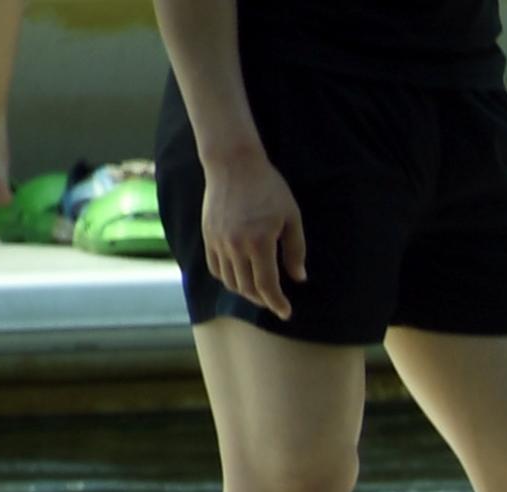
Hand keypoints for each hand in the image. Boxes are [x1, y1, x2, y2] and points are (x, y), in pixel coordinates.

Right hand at [202, 146, 305, 318]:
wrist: (233, 164)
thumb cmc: (268, 188)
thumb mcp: (291, 217)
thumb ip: (295, 250)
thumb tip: (298, 278)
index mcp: (259, 243)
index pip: (266, 286)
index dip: (277, 303)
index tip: (286, 313)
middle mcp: (235, 246)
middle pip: (246, 288)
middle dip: (263, 300)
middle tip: (275, 302)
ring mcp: (218, 241)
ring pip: (229, 281)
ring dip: (245, 292)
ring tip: (259, 291)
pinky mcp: (208, 235)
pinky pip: (215, 267)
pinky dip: (227, 279)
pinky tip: (239, 277)